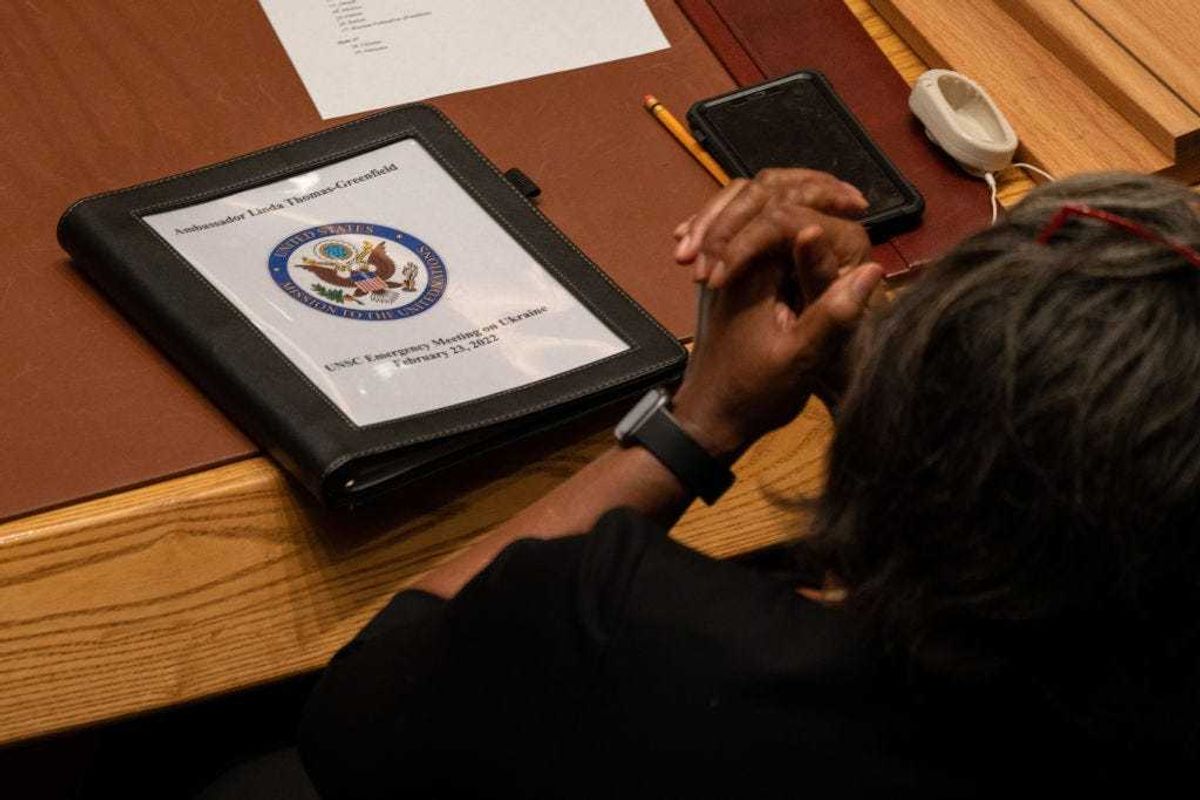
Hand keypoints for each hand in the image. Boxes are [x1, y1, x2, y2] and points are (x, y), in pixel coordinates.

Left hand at [668, 170, 882, 457]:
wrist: (709, 418)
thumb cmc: (753, 394)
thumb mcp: (800, 359)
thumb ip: (833, 313)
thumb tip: (871, 268)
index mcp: (749, 272)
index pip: (783, 209)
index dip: (824, 203)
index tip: (858, 209)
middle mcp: (730, 257)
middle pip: (764, 192)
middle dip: (810, 187)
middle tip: (853, 199)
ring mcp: (728, 266)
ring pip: (754, 206)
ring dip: (792, 196)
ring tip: (838, 202)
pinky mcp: (732, 277)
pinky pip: (749, 229)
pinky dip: (775, 218)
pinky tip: (806, 228)